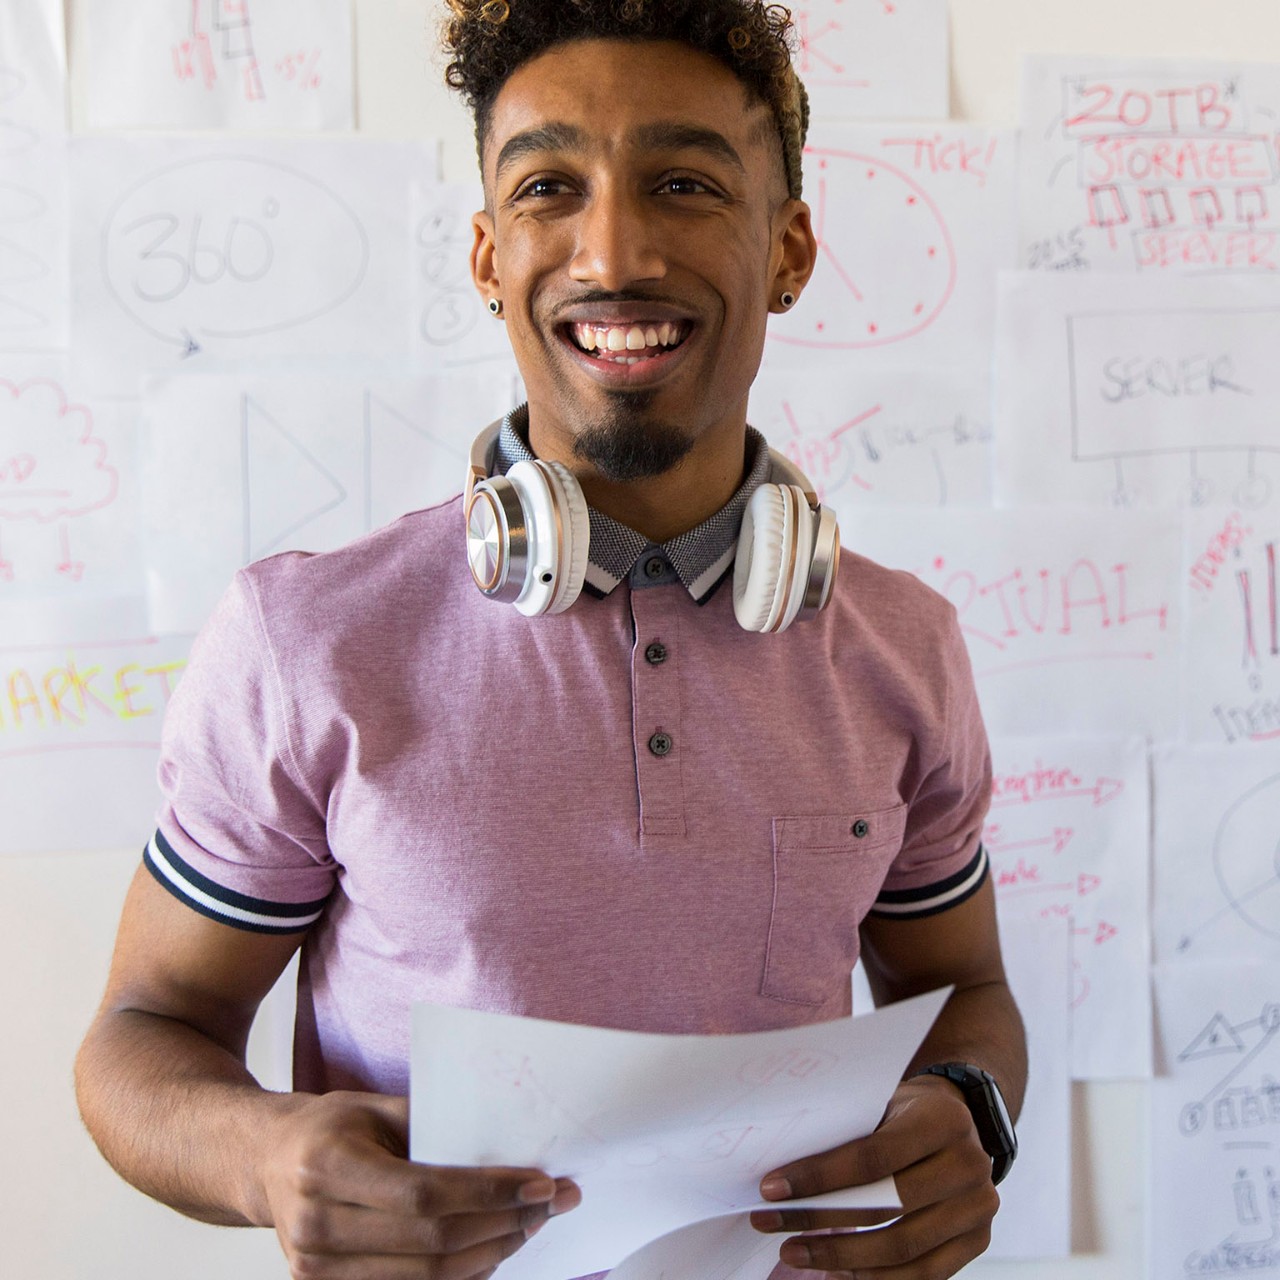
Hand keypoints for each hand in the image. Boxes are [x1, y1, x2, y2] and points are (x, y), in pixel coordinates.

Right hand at [260, 1091, 580, 1278]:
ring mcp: (316, 1267)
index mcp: (328, 1165)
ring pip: (426, 1278)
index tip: (540, 1184)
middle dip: (504, 1225)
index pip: (425, 1194)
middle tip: (550, 1204)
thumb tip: (509, 1144)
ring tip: (528, 1225)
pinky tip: (490, 1250)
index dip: (489, 1193)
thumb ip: (432, 1126)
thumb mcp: (374, 1107)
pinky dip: (459, 1276)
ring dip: (490, 1254)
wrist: (265, 1161)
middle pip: (432, 1243)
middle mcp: (317, 1222)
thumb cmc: (328, 1127)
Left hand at [750, 1075, 998, 1278]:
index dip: (820, 1177)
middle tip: (772, 1224)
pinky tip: (838, 1272)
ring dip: (842, 1258)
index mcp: (942, 1121)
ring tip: (797, 1252)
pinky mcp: (978, 1242)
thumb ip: (847, 1133)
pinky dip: (876, 1278)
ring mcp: (978, 1208)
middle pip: (887, 1207)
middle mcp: (968, 1165)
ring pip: (903, 1249)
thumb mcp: (882, 1102)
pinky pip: (924, 1274)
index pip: (873, 1157)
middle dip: (821, 1220)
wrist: (961, 1119)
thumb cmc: (907, 1111)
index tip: (772, 1189)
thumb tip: (783, 1176)